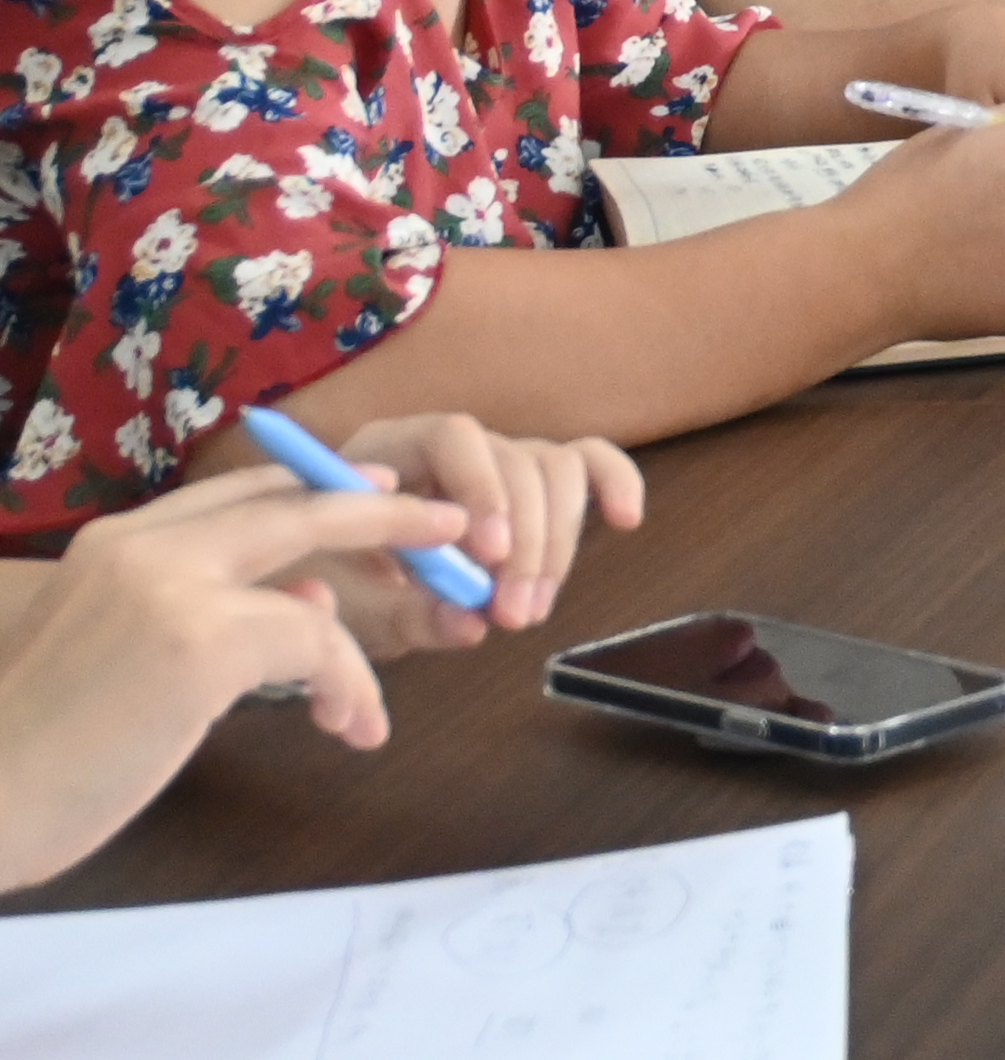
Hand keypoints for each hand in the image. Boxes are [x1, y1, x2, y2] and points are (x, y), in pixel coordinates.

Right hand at [0, 471, 457, 891]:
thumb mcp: (125, 658)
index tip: (373, 494)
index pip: (236, 492)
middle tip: (449, 524)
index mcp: (115, 544)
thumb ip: (206, 616)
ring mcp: (174, 587)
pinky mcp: (205, 642)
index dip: (314, 492)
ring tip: (368, 706)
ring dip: (365, 640)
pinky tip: (350, 727)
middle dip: (384, 511)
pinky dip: (349, 685)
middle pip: (293, 502)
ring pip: (318, 581)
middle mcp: (144, 547)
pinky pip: (319, 645)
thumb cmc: (43, 750)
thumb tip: (310, 601)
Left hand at [308, 413, 643, 641]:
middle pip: (516, 459)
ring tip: (531, 610)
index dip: (480, 489)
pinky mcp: (532, 486)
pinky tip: (626, 521)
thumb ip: (404, 614)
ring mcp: (497, 462)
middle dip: (527, 539)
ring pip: (556, 469)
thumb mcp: (349, 612)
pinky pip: (586, 464)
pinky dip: (613, 483)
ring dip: (558, 541)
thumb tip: (474, 623)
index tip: (487, 557)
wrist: (323, 596)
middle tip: (514, 615)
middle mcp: (450, 447)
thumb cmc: (326, 592)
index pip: (451, 437)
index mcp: (387, 452)